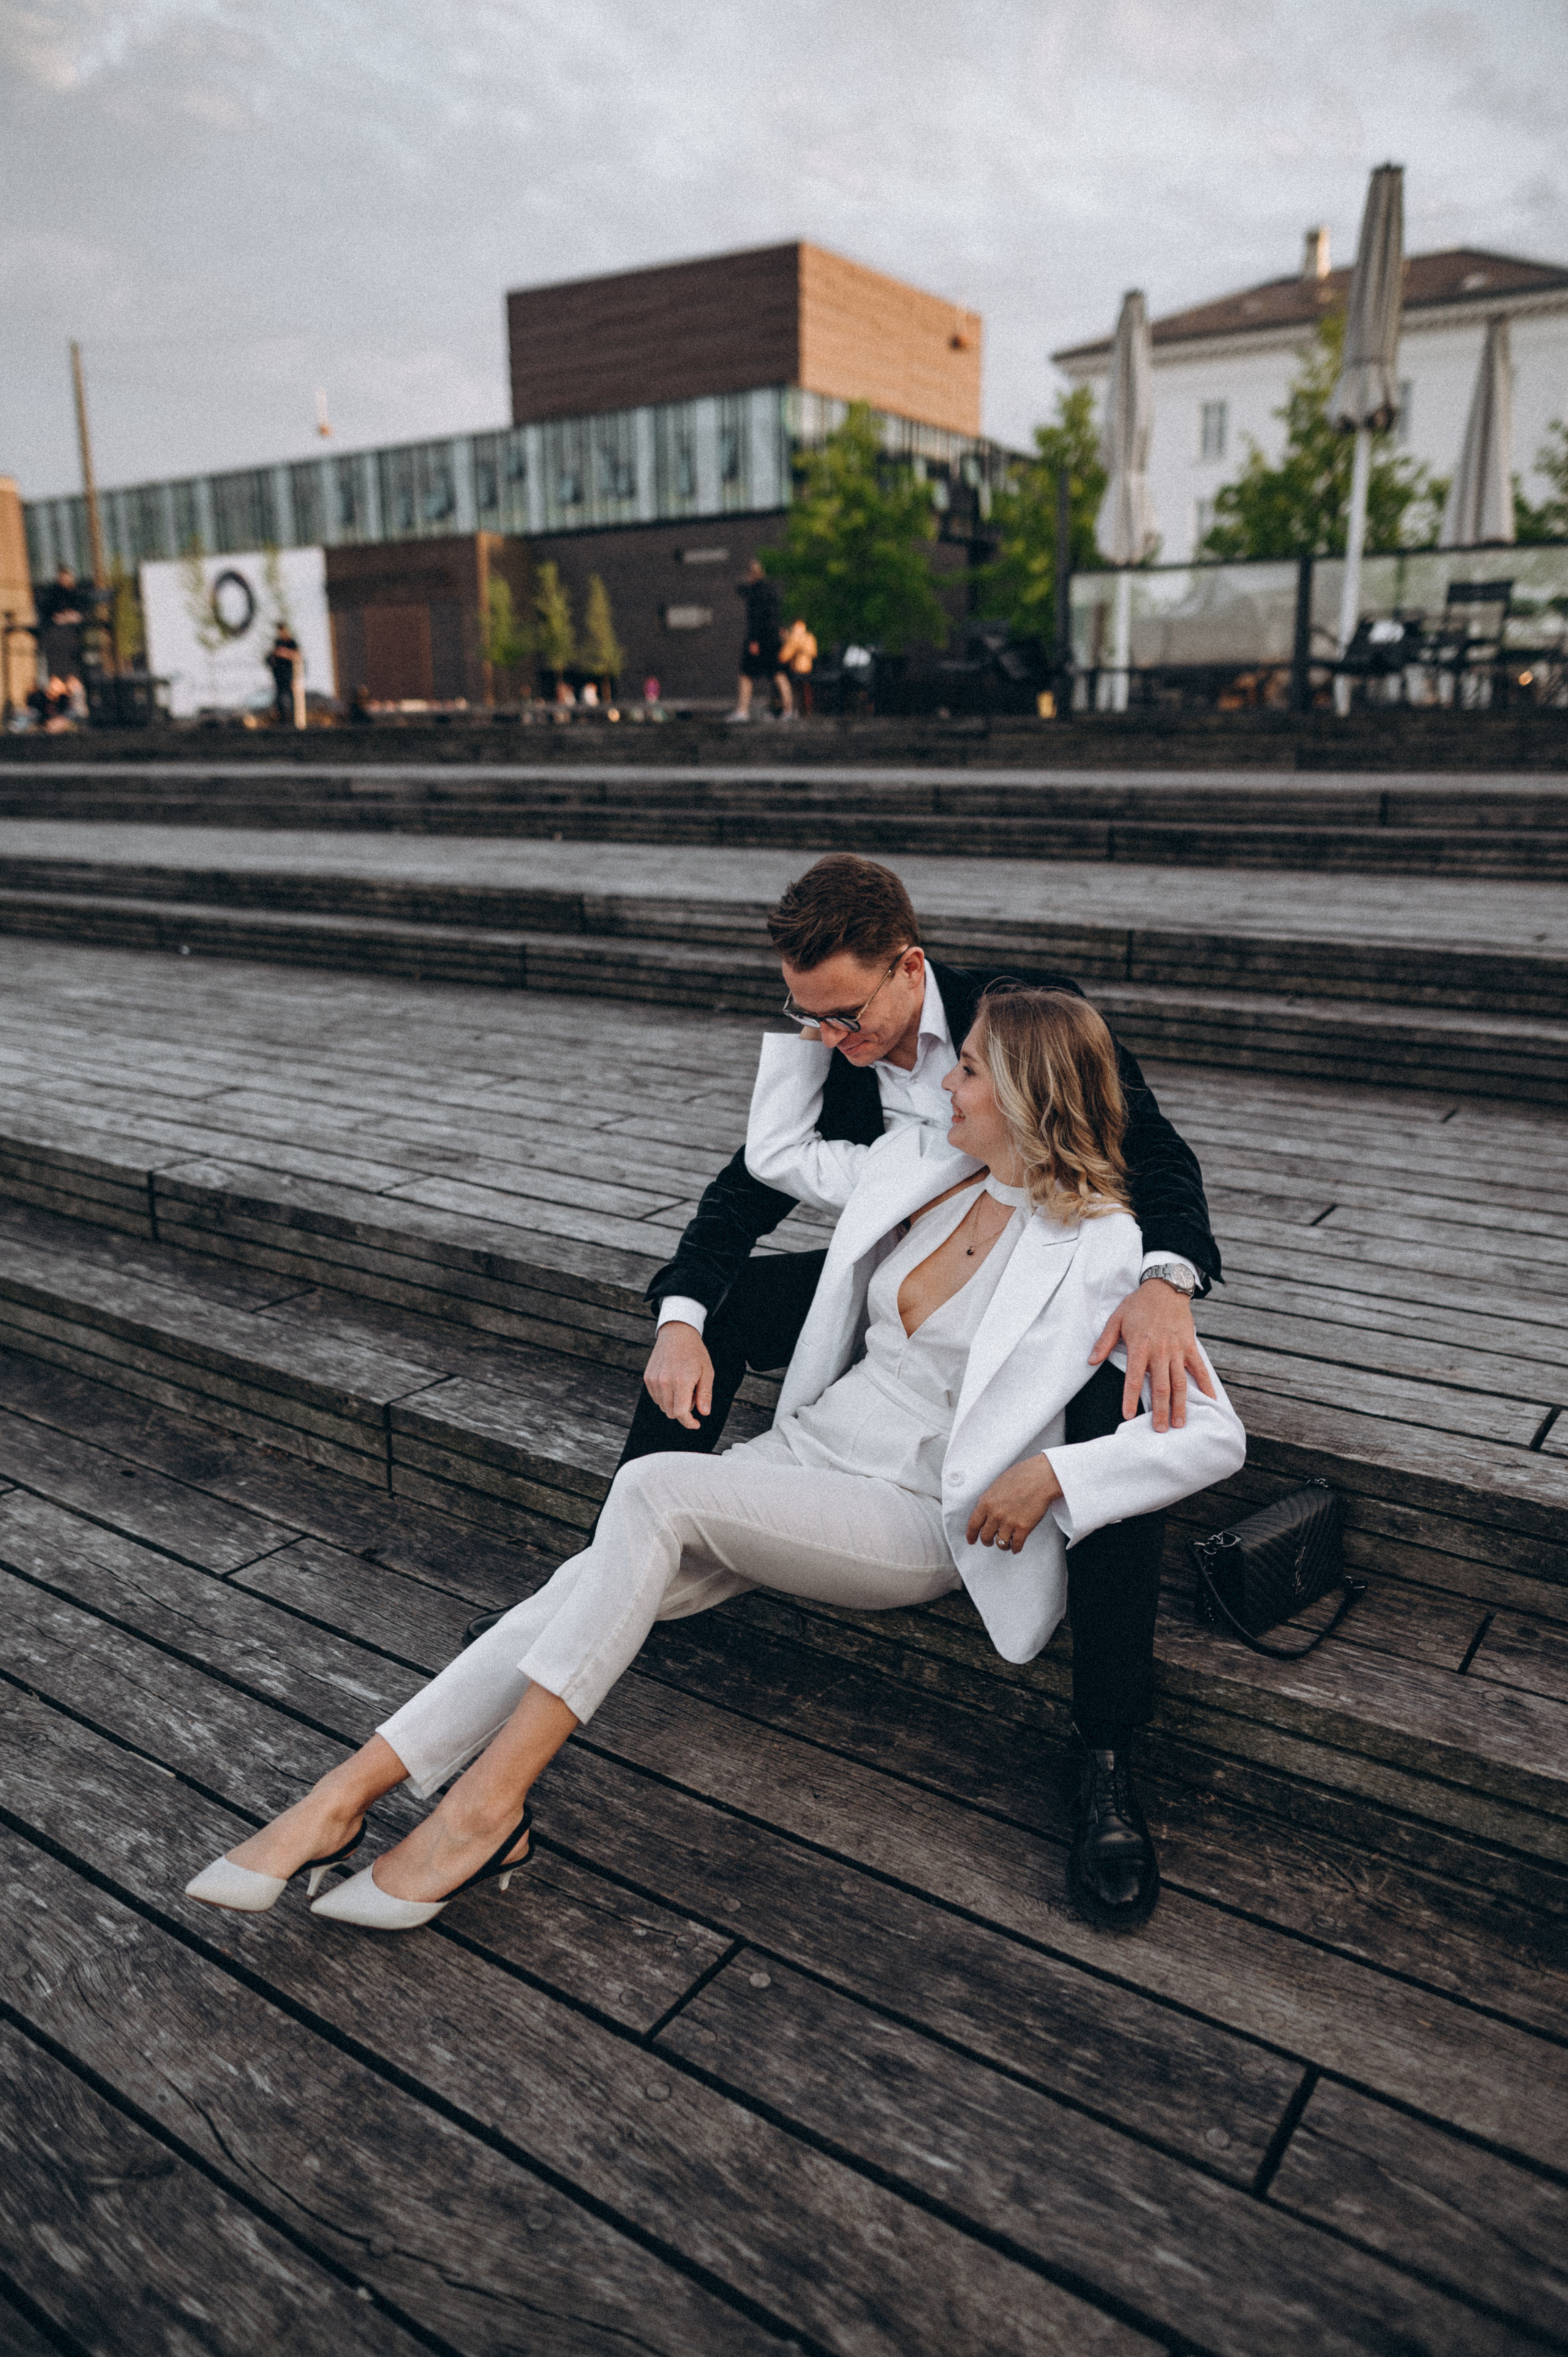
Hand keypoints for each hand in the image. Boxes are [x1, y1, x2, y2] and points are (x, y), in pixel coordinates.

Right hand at [642, 1322, 713, 1429]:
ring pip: (663, 1406)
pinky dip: (665, 1396)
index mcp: (681, 1382)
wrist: (677, 1333)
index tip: (696, 1423)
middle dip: (683, 1411)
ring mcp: (654, 1380)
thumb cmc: (695, 1352)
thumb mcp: (707, 1372)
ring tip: (683, 1386)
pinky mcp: (647, 1378)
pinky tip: (673, 1382)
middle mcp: (664, 1382)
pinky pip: (656, 1397)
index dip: (689, 1422)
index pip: (681, 1413)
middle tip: (693, 1395)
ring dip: (674, 1403)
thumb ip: (705, 1394)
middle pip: (671, 1413)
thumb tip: (704, 1413)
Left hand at [966, 1455, 1061, 1551]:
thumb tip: (981, 1503)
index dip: (971, 1535)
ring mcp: (1009, 1522)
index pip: (973, 1524)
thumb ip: (988, 1496)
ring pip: (1000, 1543)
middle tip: (989, 1542)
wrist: (1042, 1478)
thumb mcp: (998, 1483)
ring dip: (1002, 1545)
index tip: (971, 1540)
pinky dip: (1015, 1548)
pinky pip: (1016, 1545)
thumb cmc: (1022, 1476)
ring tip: (1004, 1544)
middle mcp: (996, 1514)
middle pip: (985, 1536)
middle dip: (986, 1541)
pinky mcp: (1024, 1528)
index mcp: (987, 1502)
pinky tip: (1015, 1547)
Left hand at [1088, 1281, 1215, 1432]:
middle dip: (1159, 1411)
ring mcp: (1177, 1350)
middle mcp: (1159, 1352)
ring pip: (1180, 1382)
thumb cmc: (1138, 1305)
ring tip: (1180, 1424)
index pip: (1133, 1379)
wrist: (1164, 1288)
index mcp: (1139, 1347)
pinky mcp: (1190, 1346)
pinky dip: (1206, 1385)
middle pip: (1160, 1387)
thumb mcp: (1116, 1319)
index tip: (1128, 1416)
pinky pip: (1199, 1369)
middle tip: (1160, 1430)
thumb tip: (1091, 1361)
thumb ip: (1104, 1342)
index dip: (1130, 1399)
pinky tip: (1210, 1401)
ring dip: (1180, 1405)